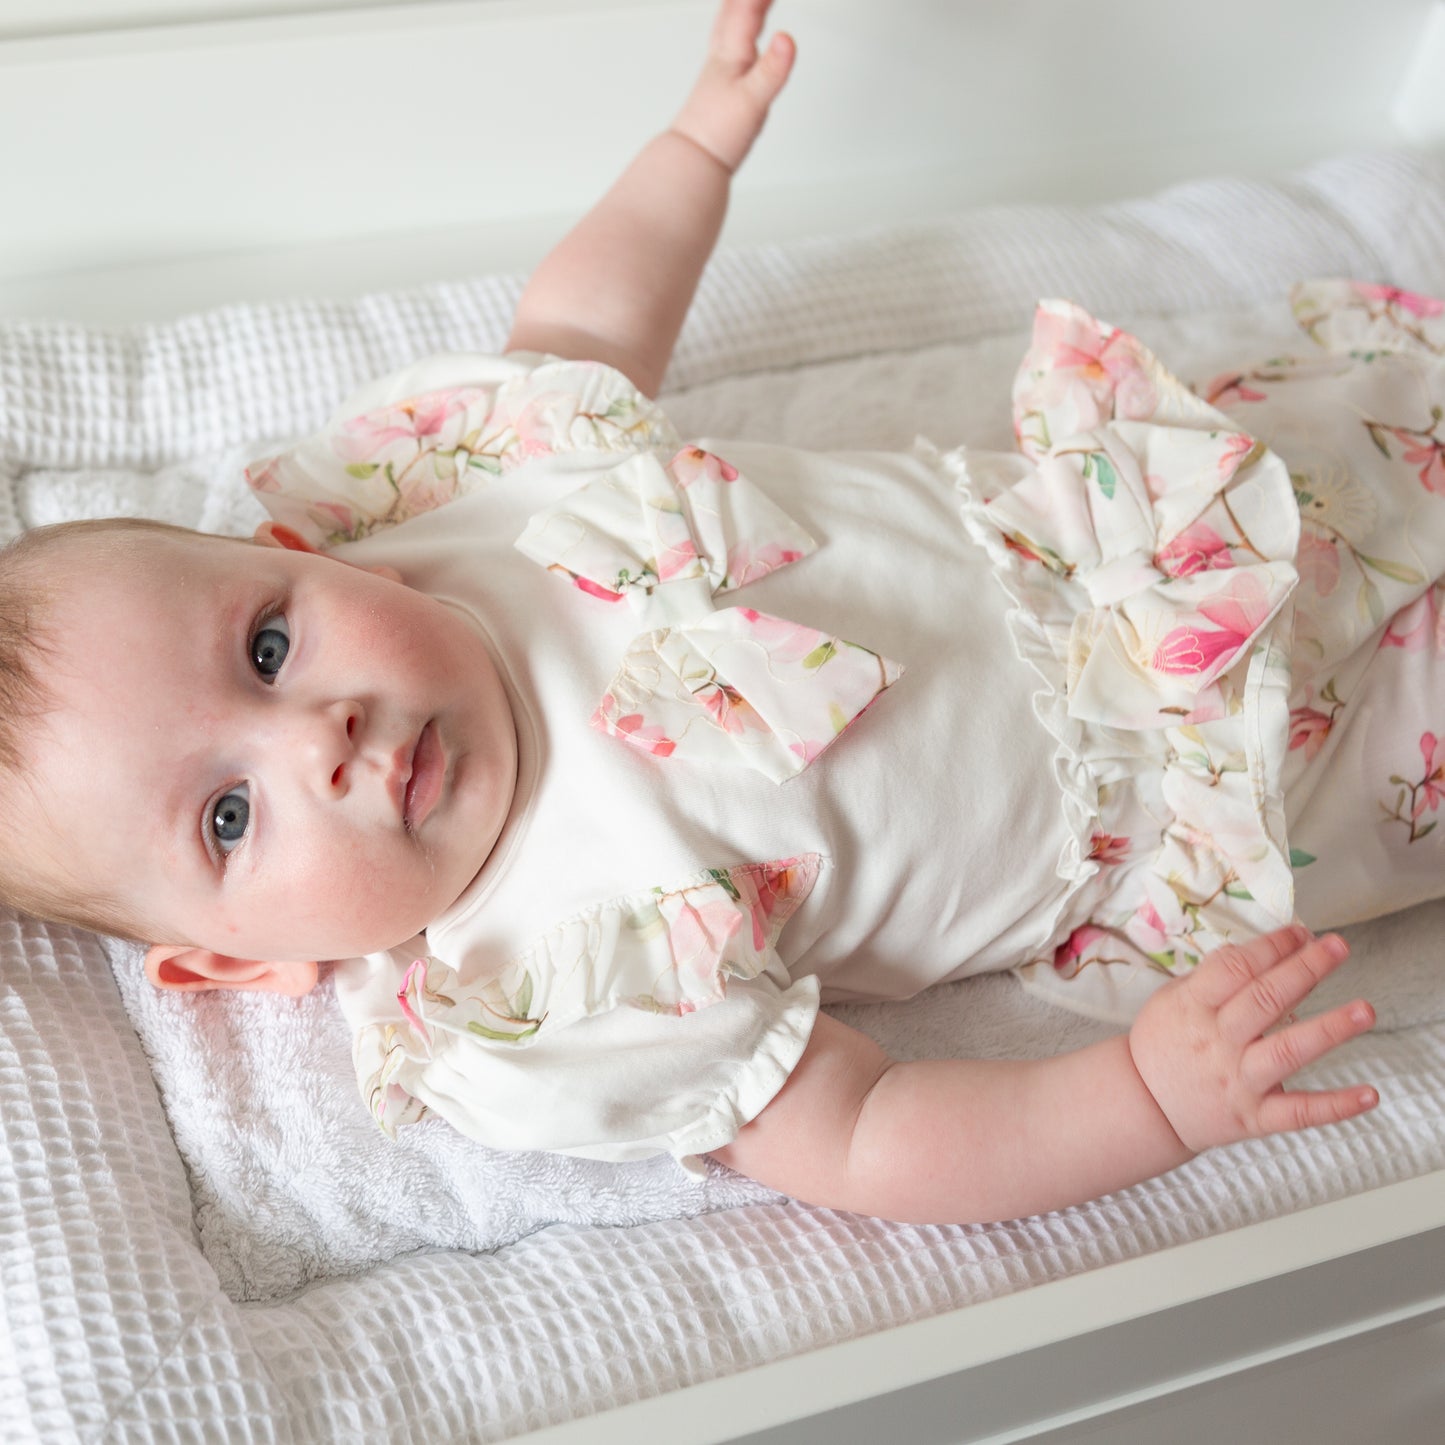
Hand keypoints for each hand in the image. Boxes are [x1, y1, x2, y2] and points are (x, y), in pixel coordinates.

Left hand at [672, 0, 795, 173]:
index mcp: (731, 55)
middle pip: (734, 10)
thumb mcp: (753, 100)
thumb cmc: (717, 132)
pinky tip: (744, 48)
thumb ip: (772, 69)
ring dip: (742, 8)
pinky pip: (730, 51)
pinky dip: (738, 37)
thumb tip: (787, 38)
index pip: (747, 8)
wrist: (693, 160)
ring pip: (729, 28)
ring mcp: (719, 73)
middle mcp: (722, 58)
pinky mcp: (719, 89)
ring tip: (755, 0)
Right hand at [1128, 923, 1378, 1153]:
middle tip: (1338, 947)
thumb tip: (1259, 949)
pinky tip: (1369, 1094)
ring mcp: (1238, 1081)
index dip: (1271, 946)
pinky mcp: (1255, 1117)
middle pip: (1266, 1000)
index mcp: (1193, 1007)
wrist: (1145, 1107)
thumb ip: (1213, 976)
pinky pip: (1300, 1112)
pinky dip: (1336, 1105)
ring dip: (1329, 1030)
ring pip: (1288, 1052)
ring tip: (1364, 1010)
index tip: (1301, 931)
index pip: (1236, 969)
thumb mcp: (1173, 999)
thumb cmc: (1162, 1044)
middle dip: (1305, 969)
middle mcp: (1218, 1042)